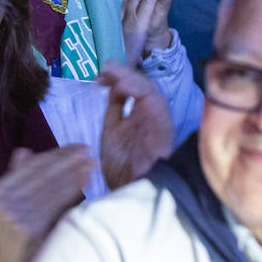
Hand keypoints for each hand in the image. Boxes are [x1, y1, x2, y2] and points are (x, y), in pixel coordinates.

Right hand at [0, 145, 92, 261]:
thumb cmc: (18, 232)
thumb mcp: (12, 203)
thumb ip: (18, 177)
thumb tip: (24, 150)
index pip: (31, 167)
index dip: (55, 154)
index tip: (74, 147)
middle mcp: (2, 200)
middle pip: (42, 174)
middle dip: (67, 160)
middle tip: (87, 151)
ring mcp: (14, 214)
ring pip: (51, 187)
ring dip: (73, 173)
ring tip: (90, 165)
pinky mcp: (27, 227)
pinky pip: (54, 203)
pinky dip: (72, 190)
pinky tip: (84, 182)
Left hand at [97, 62, 173, 188]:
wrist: (131, 194)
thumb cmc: (123, 169)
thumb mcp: (113, 133)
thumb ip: (114, 110)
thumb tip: (109, 85)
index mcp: (138, 117)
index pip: (131, 89)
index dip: (116, 78)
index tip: (97, 79)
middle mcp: (150, 116)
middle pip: (141, 85)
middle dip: (123, 73)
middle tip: (105, 68)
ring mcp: (158, 120)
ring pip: (150, 89)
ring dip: (130, 77)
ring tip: (112, 71)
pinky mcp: (164, 126)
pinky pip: (157, 103)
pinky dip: (140, 90)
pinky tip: (123, 86)